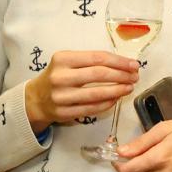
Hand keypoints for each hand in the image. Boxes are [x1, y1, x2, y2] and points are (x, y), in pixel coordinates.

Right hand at [24, 50, 138, 132]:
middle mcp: (60, 77)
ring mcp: (61, 97)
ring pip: (97, 94)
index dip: (119, 61)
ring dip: (118, 90)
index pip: (97, 58)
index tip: (133, 64)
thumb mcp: (68, 61)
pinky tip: (116, 98)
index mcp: (63, 59)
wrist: (36, 98)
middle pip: (99, 75)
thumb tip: (124, 64)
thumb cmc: (58, 76)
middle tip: (135, 76)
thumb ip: (91, 61)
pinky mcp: (64, 113)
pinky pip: (92, 108)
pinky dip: (108, 103)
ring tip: (129, 87)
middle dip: (122, 75)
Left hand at [112, 119, 171, 171]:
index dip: (118, 164)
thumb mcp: (164, 128)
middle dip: (134, 165)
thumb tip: (121, 152)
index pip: (128, 170)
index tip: (117, 157)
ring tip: (158, 159)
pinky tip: (165, 170)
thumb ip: (142, 142)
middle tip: (144, 153)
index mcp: (160, 159)